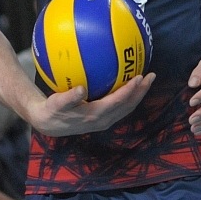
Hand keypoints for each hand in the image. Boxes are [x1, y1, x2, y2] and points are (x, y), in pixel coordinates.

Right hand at [27, 72, 154, 136]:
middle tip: (151, 75)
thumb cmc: (52, 110)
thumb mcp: (56, 103)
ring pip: (127, 107)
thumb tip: (81, 89)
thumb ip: (68, 98)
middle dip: (141, 91)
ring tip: (147, 79)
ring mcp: (105, 120)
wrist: (49, 124)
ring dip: (138, 94)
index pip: (117, 102)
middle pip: (128, 105)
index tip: (139, 77)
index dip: (129, 90)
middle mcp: (104, 120)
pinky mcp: (104, 118)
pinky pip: (121, 106)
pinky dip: (129, 95)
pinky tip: (130, 82)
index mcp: (95, 116)